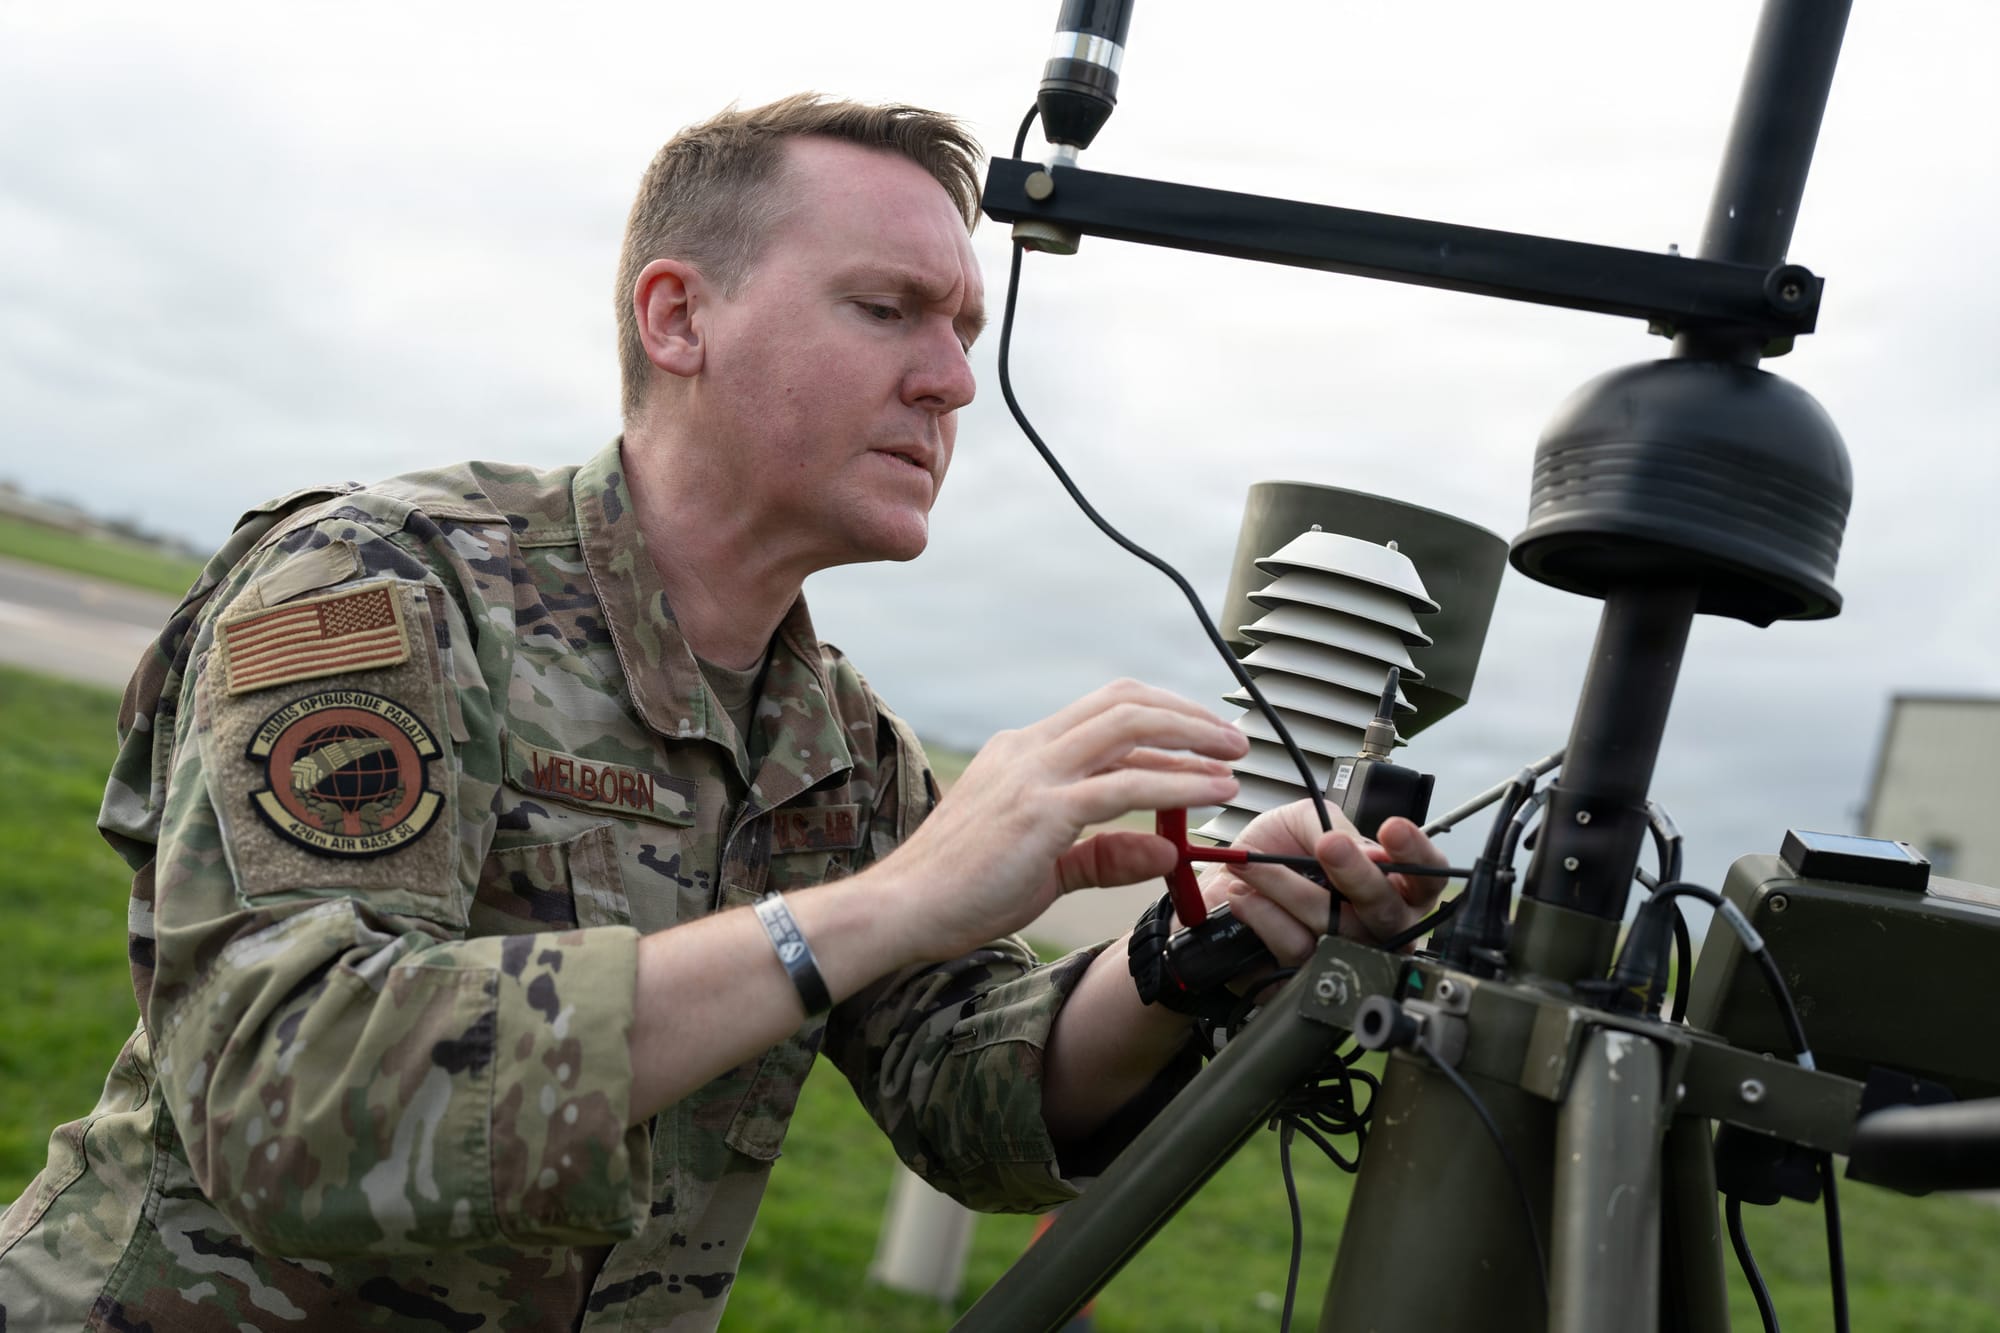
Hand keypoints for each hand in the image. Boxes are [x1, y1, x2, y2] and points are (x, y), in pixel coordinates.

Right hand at [885, 679, 1246, 960]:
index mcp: (1023, 753)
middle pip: (1125, 703)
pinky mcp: (1041, 811)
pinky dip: (1177, 785)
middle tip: (1233, 740)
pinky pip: (1125, 787)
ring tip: (1234, 762)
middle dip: (1188, 716)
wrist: (902, 910)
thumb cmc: (959, 890)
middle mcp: (1029, 750)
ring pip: (1130, 727)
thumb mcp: (1047, 868)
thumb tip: (1168, 849)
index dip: (1162, 720)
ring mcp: (1034, 774)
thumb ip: (1106, 856)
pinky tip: (1209, 796)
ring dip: (1193, 739)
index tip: (1201, 740)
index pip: (1105, 715)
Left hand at [1201, 801, 1449, 967]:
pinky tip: (1245, 896)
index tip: (1393, 830)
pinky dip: (1264, 915)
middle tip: (1329, 846)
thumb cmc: (1271, 854)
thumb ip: (1333, 826)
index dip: (1416, 855)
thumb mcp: (1301, 821)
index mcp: (1392, 883)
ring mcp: (1346, 955)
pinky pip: (1296, 948)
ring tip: (1253, 865)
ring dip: (1287, 887)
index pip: (1427, 875)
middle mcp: (1377, 924)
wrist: (1219, 885)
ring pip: (1333, 927)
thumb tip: (1372, 854)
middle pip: (1387, 909)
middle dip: (1356, 874)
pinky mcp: (1307, 979)